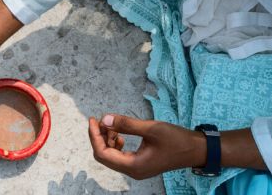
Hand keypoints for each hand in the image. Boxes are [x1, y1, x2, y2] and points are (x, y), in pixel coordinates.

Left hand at [88, 114, 206, 179]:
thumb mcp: (151, 128)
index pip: (103, 153)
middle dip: (99, 137)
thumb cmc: (176, 139)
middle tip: (99, 120)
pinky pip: (120, 156)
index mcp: (133, 166)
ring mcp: (136, 169)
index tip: (93, 119)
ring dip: (107, 140)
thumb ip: (126, 124)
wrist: (196, 150)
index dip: (94, 136)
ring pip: (111, 156)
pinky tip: (119, 134)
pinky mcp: (140, 164)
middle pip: (104, 156)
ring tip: (112, 125)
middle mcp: (133, 171)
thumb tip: (104, 119)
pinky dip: (115, 144)